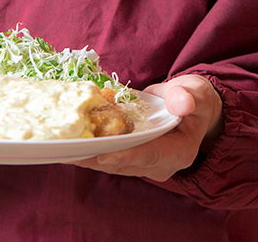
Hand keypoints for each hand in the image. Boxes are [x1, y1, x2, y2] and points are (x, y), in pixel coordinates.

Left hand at [77, 75, 222, 181]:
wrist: (191, 106)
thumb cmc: (193, 98)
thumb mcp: (195, 92)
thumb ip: (186, 97)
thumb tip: (182, 103)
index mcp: (179, 152)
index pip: (149, 155)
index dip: (126, 155)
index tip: (102, 155)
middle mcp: (161, 165)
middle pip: (125, 163)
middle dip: (97, 158)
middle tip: (70, 152)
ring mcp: (145, 164)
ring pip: (113, 164)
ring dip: (88, 157)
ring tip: (63, 149)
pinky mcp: (133, 158)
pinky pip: (110, 156)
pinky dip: (92, 150)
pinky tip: (71, 144)